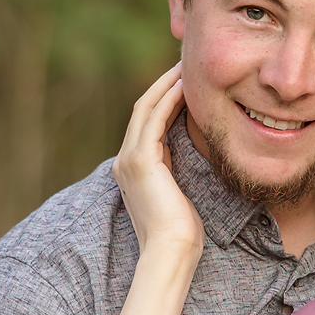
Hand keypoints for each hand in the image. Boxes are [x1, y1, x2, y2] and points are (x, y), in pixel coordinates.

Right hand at [113, 66, 203, 258]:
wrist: (171, 251)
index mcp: (132, 168)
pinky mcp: (141, 160)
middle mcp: (125, 160)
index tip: (185, 82)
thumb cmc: (181, 233)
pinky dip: (169, 99)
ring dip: (167, 84)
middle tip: (186, 63)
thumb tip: (189, 158)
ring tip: (186, 66)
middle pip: (143, 108)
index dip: (164, 98)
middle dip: (164, 83)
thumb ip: (175, 173)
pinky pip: (155, 118)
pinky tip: (185, 86)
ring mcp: (129, 158)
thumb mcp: (178, 194)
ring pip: (146, 107)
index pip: (146, 123)